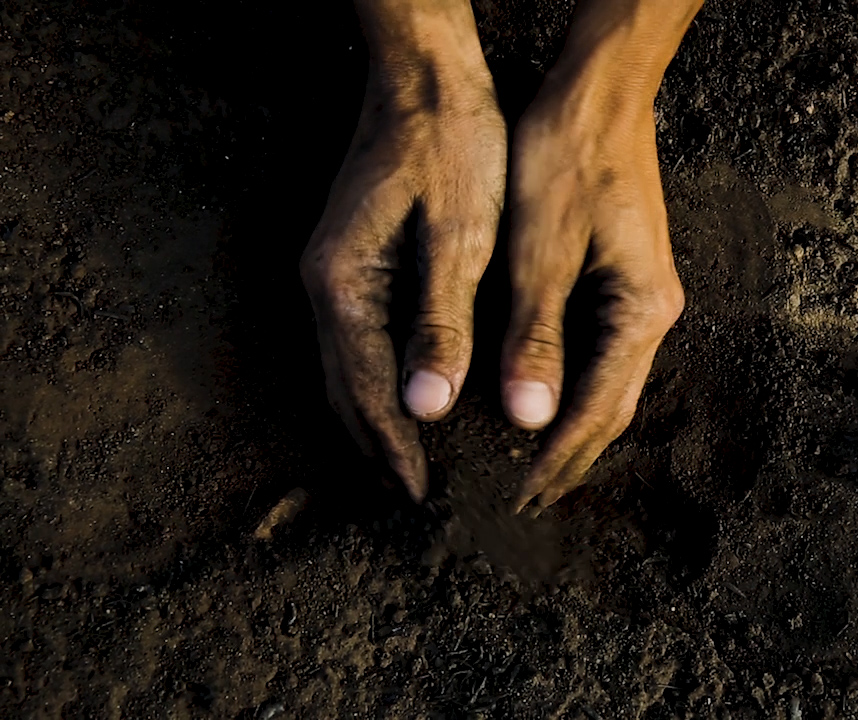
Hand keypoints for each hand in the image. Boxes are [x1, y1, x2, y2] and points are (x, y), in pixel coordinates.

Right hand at [300, 0, 504, 500]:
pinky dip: (377, 379)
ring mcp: (332, 267)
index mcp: (345, 283)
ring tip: (404, 461)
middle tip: (409, 495)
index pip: (369, 390)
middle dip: (375, 446)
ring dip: (372, 418)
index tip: (420, 495)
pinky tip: (407, 392)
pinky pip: (357, 338)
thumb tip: (425, 409)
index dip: (396, 448)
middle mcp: (326, 282)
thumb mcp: (458, 234)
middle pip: (343, 388)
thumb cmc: (450, 143)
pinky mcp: (352, 254)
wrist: (424, 71)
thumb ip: (441, 322)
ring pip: (346, 367)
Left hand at [502, 14, 695, 511]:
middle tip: (527, 504)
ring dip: (574, 429)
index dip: (557, 459)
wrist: (600, 92)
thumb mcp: (541, 250)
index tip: (520, 499)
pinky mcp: (627, 278)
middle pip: (614, 407)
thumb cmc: (569, 158)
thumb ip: (535, 335)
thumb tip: (530, 417)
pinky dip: (575, 389)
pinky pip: (603, 354)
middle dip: (570, 458)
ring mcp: (645, 295)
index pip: (597, 409)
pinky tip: (548, 402)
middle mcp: (654, 311)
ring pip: (611, 384)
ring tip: (535, 470)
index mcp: (640, 310)